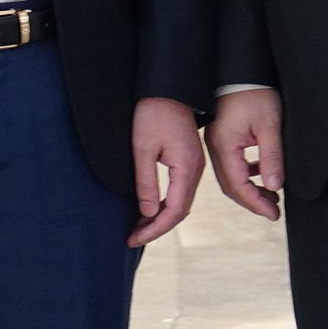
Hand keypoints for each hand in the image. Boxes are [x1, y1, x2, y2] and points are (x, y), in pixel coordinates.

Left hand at [125, 97, 202, 247]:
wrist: (169, 89)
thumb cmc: (153, 114)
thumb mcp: (142, 148)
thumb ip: (145, 181)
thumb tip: (146, 213)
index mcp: (186, 167)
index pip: (173, 211)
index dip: (154, 229)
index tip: (133, 239)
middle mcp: (195, 170)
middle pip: (179, 211)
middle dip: (156, 228)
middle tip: (132, 238)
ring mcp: (194, 167)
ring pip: (180, 203)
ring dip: (160, 218)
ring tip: (138, 229)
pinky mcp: (189, 162)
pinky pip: (180, 192)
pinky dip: (165, 205)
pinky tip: (149, 210)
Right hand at [204, 88, 283, 221]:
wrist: (241, 69)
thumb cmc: (255, 92)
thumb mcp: (269, 125)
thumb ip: (271, 158)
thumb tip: (274, 186)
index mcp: (225, 146)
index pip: (239, 186)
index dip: (257, 203)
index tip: (273, 214)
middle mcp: (215, 148)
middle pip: (231, 186)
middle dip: (252, 201)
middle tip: (273, 211)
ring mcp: (216, 143)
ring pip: (230, 177)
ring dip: (250, 190)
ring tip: (272, 196)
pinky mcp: (221, 137)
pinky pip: (231, 165)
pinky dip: (246, 175)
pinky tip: (262, 174)